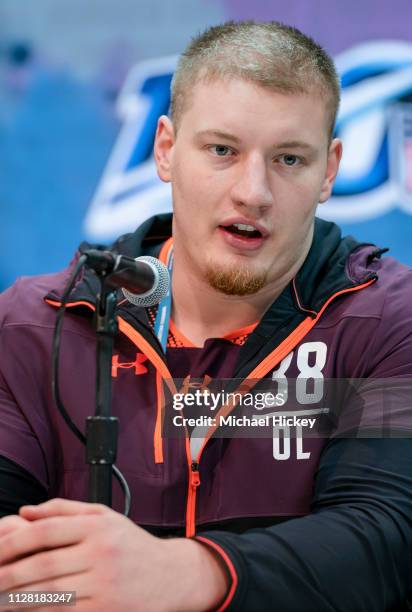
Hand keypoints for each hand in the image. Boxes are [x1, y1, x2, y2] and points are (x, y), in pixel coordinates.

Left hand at [0, 499, 227, 611]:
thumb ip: (64, 510)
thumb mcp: (104, 515)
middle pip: (42, 566)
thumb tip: (26, 512)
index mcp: (98, 525)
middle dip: (7, 575)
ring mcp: (105, 584)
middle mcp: (102, 553)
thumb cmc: (131, 544)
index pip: (45, 531)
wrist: (169, 575)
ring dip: (16, 599)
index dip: (12, 542)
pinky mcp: (106, 610)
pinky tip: (24, 610)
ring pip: (48, 594)